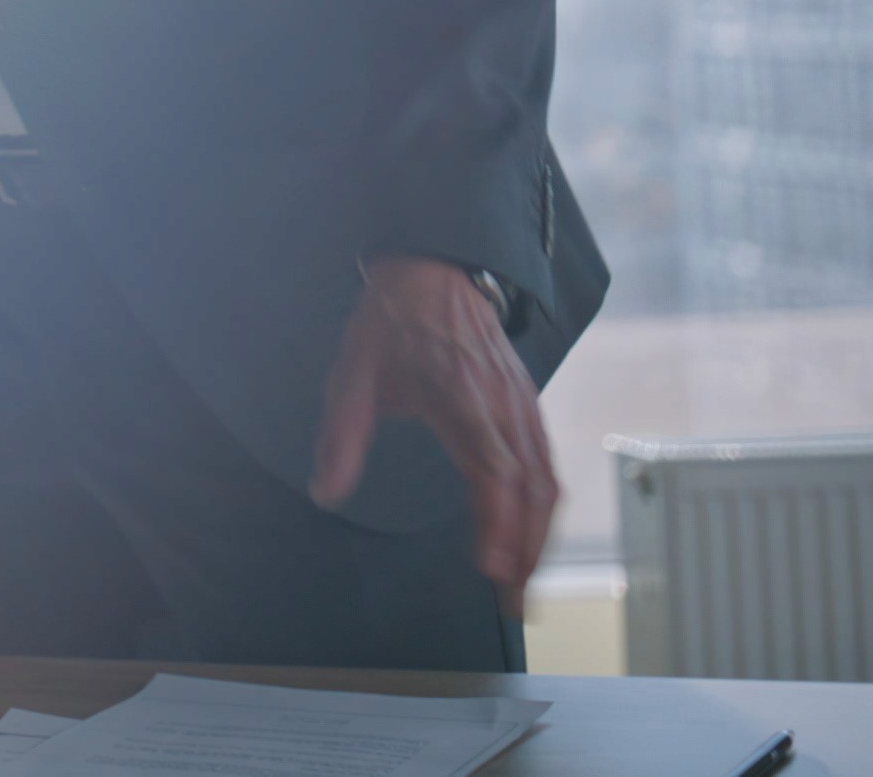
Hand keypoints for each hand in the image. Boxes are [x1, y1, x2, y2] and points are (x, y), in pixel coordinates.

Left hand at [312, 256, 557, 610]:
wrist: (435, 269)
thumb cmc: (392, 323)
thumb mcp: (352, 374)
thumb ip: (341, 436)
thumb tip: (324, 492)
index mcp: (463, 400)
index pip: (494, 471)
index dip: (498, 522)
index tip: (491, 568)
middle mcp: (503, 408)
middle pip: (534, 490)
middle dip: (527, 550)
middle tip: (511, 602)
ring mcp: (523, 407)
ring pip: (548, 483)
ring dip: (540, 537)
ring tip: (523, 583)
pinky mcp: (528, 407)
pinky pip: (548, 466)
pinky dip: (545, 509)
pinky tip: (531, 537)